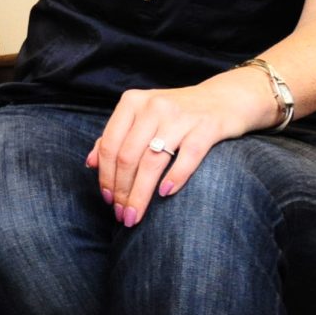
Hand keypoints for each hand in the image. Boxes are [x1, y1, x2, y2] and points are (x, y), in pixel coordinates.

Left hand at [87, 79, 256, 225]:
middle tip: (122, 215)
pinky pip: (187, 157)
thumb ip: (116, 136)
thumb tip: (90, 163)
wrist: (225, 98)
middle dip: (122, 191)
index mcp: (132, 102)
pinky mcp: (207, 127)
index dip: (106, 176)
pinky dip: (175, 178)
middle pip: (128, 157)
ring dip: (141, 194)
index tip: (107, 200)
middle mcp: (154, 106)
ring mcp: (181, 116)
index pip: (110, 145)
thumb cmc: (177, 113)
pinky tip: (165, 195)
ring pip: (153, 161)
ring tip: (136, 215)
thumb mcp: (142, 116)